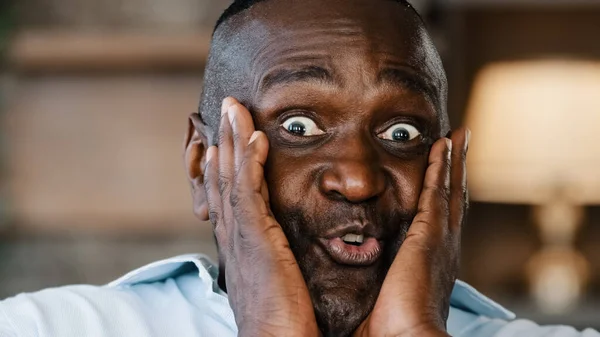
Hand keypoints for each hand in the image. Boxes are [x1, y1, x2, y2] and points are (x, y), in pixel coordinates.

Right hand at [203, 97, 319, 336]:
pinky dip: (248, 162)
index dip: (226, 160)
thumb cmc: (282, 316)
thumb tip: (282, 242)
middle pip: (222, 176)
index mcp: (238, 240)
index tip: (229, 134)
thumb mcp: (274, 274)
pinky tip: (254, 137)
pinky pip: (248, 191)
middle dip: (223, 140)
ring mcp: (240, 235)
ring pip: (230, 177)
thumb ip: (274, 252)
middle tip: (227, 108)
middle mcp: (232, 233)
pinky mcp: (255, 239)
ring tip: (235, 109)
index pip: (228, 191)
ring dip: (232, 140)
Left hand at [354, 129, 469, 336]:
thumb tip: (359, 273)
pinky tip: (441, 145)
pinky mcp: (431, 235)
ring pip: (449, 190)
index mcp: (431, 262)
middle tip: (457, 144)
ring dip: (452, 162)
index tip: (440, 173)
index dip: (441, 195)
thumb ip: (379, 277)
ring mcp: (440, 239)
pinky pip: (438, 192)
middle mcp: (443, 247)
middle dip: (454, 172)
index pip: (438, 220)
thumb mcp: (384, 294)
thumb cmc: (389, 326)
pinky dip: (441, 167)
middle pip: (451, 199)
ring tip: (456, 137)